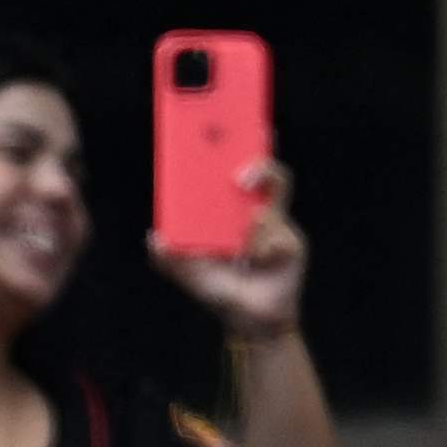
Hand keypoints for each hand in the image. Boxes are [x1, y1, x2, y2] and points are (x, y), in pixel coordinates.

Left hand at [154, 156, 306, 342]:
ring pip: (266, 210)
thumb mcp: (190, 275)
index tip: (233, 126)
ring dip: (250, 233)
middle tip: (241, 176)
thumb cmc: (222, 292)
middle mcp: (255, 212)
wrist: (251, 320)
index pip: (236, 172)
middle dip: (259, 164)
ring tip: (243, 253)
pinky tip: (256, 265)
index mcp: (230, 212)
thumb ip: (170, 259)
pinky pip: (275, 236)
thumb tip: (154, 238)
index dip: (239, 147)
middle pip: (266, 174)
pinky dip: (261, 252)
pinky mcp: (292, 243)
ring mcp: (276, 227)